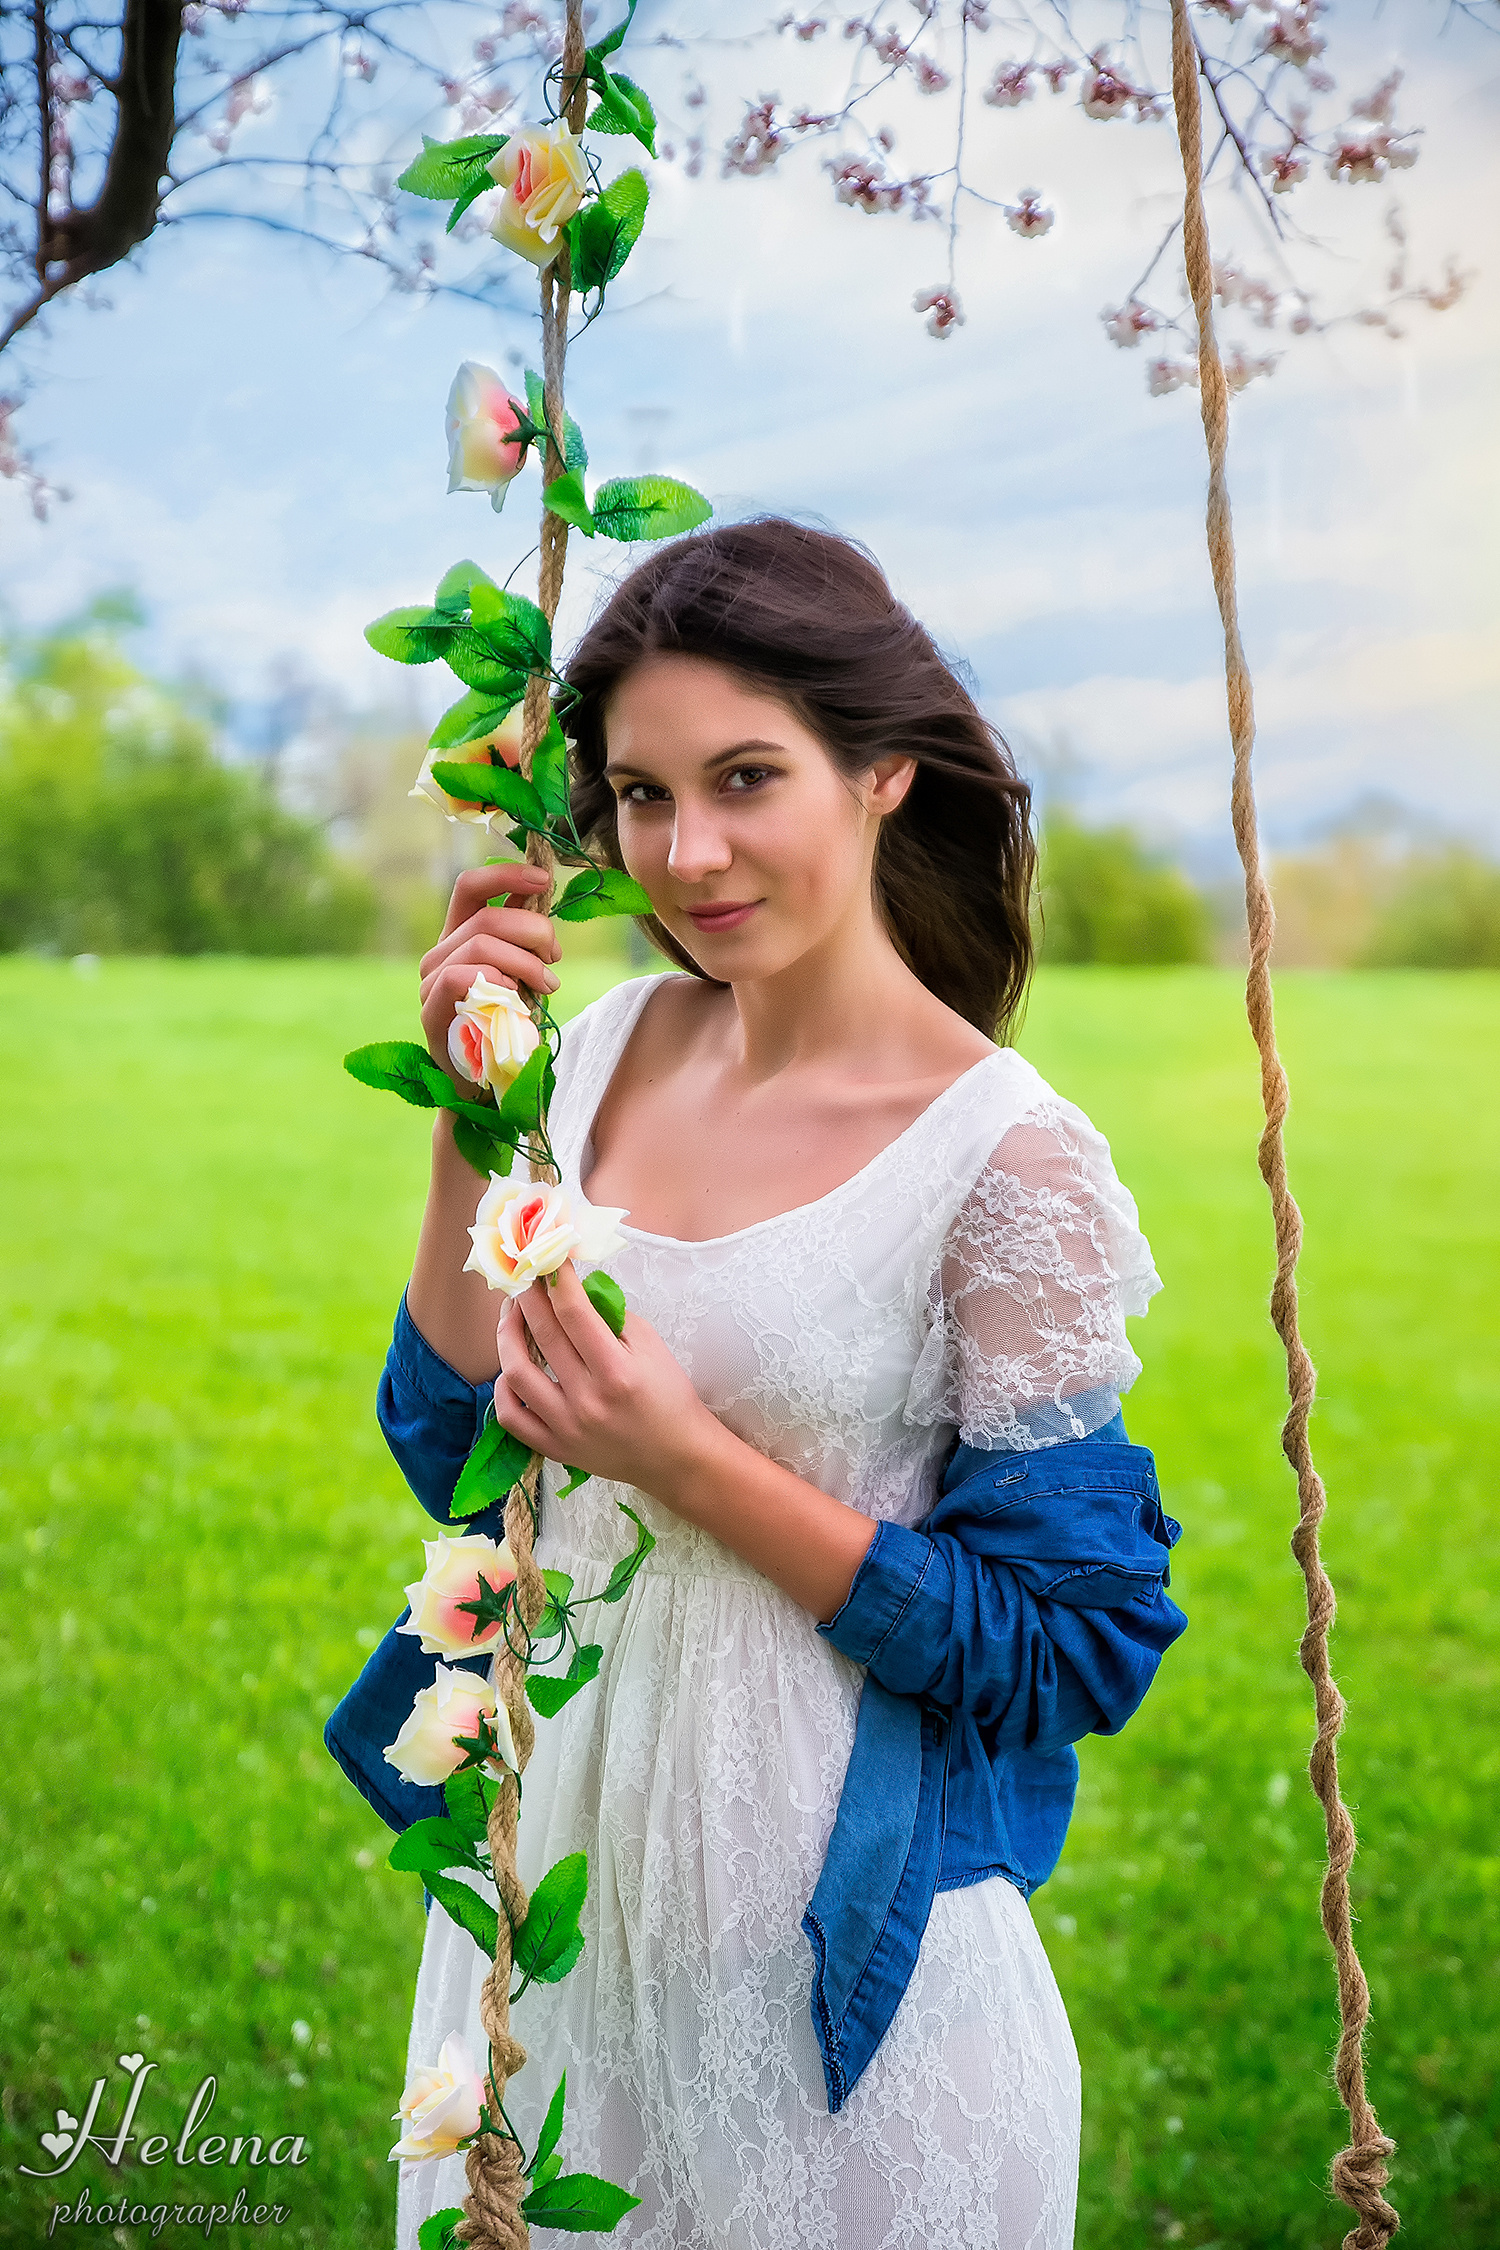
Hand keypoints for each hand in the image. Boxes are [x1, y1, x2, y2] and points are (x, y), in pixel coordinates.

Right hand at [419, 863, 559, 1088]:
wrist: (485, 1083)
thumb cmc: (506, 1024)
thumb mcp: (519, 971)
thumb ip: (521, 934)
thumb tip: (539, 888)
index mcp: (458, 937)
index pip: (470, 887)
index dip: (506, 873)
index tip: (545, 880)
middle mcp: (439, 954)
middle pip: (487, 916)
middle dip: (533, 930)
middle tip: (555, 957)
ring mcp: (431, 983)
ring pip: (481, 945)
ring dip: (525, 961)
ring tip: (548, 984)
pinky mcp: (431, 1013)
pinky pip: (460, 978)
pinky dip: (498, 982)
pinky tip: (518, 998)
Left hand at [492, 1258, 713, 1503]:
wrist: (675, 1456)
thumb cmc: (669, 1395)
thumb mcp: (652, 1347)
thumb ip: (612, 1316)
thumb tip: (573, 1290)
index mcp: (617, 1372)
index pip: (574, 1313)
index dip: (557, 1279)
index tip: (548, 1257)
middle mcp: (587, 1401)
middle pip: (542, 1336)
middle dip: (528, 1297)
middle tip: (524, 1278)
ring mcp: (566, 1428)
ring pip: (517, 1373)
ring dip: (507, 1336)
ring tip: (511, 1315)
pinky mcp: (555, 1448)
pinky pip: (511, 1417)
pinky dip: (504, 1388)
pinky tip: (511, 1367)